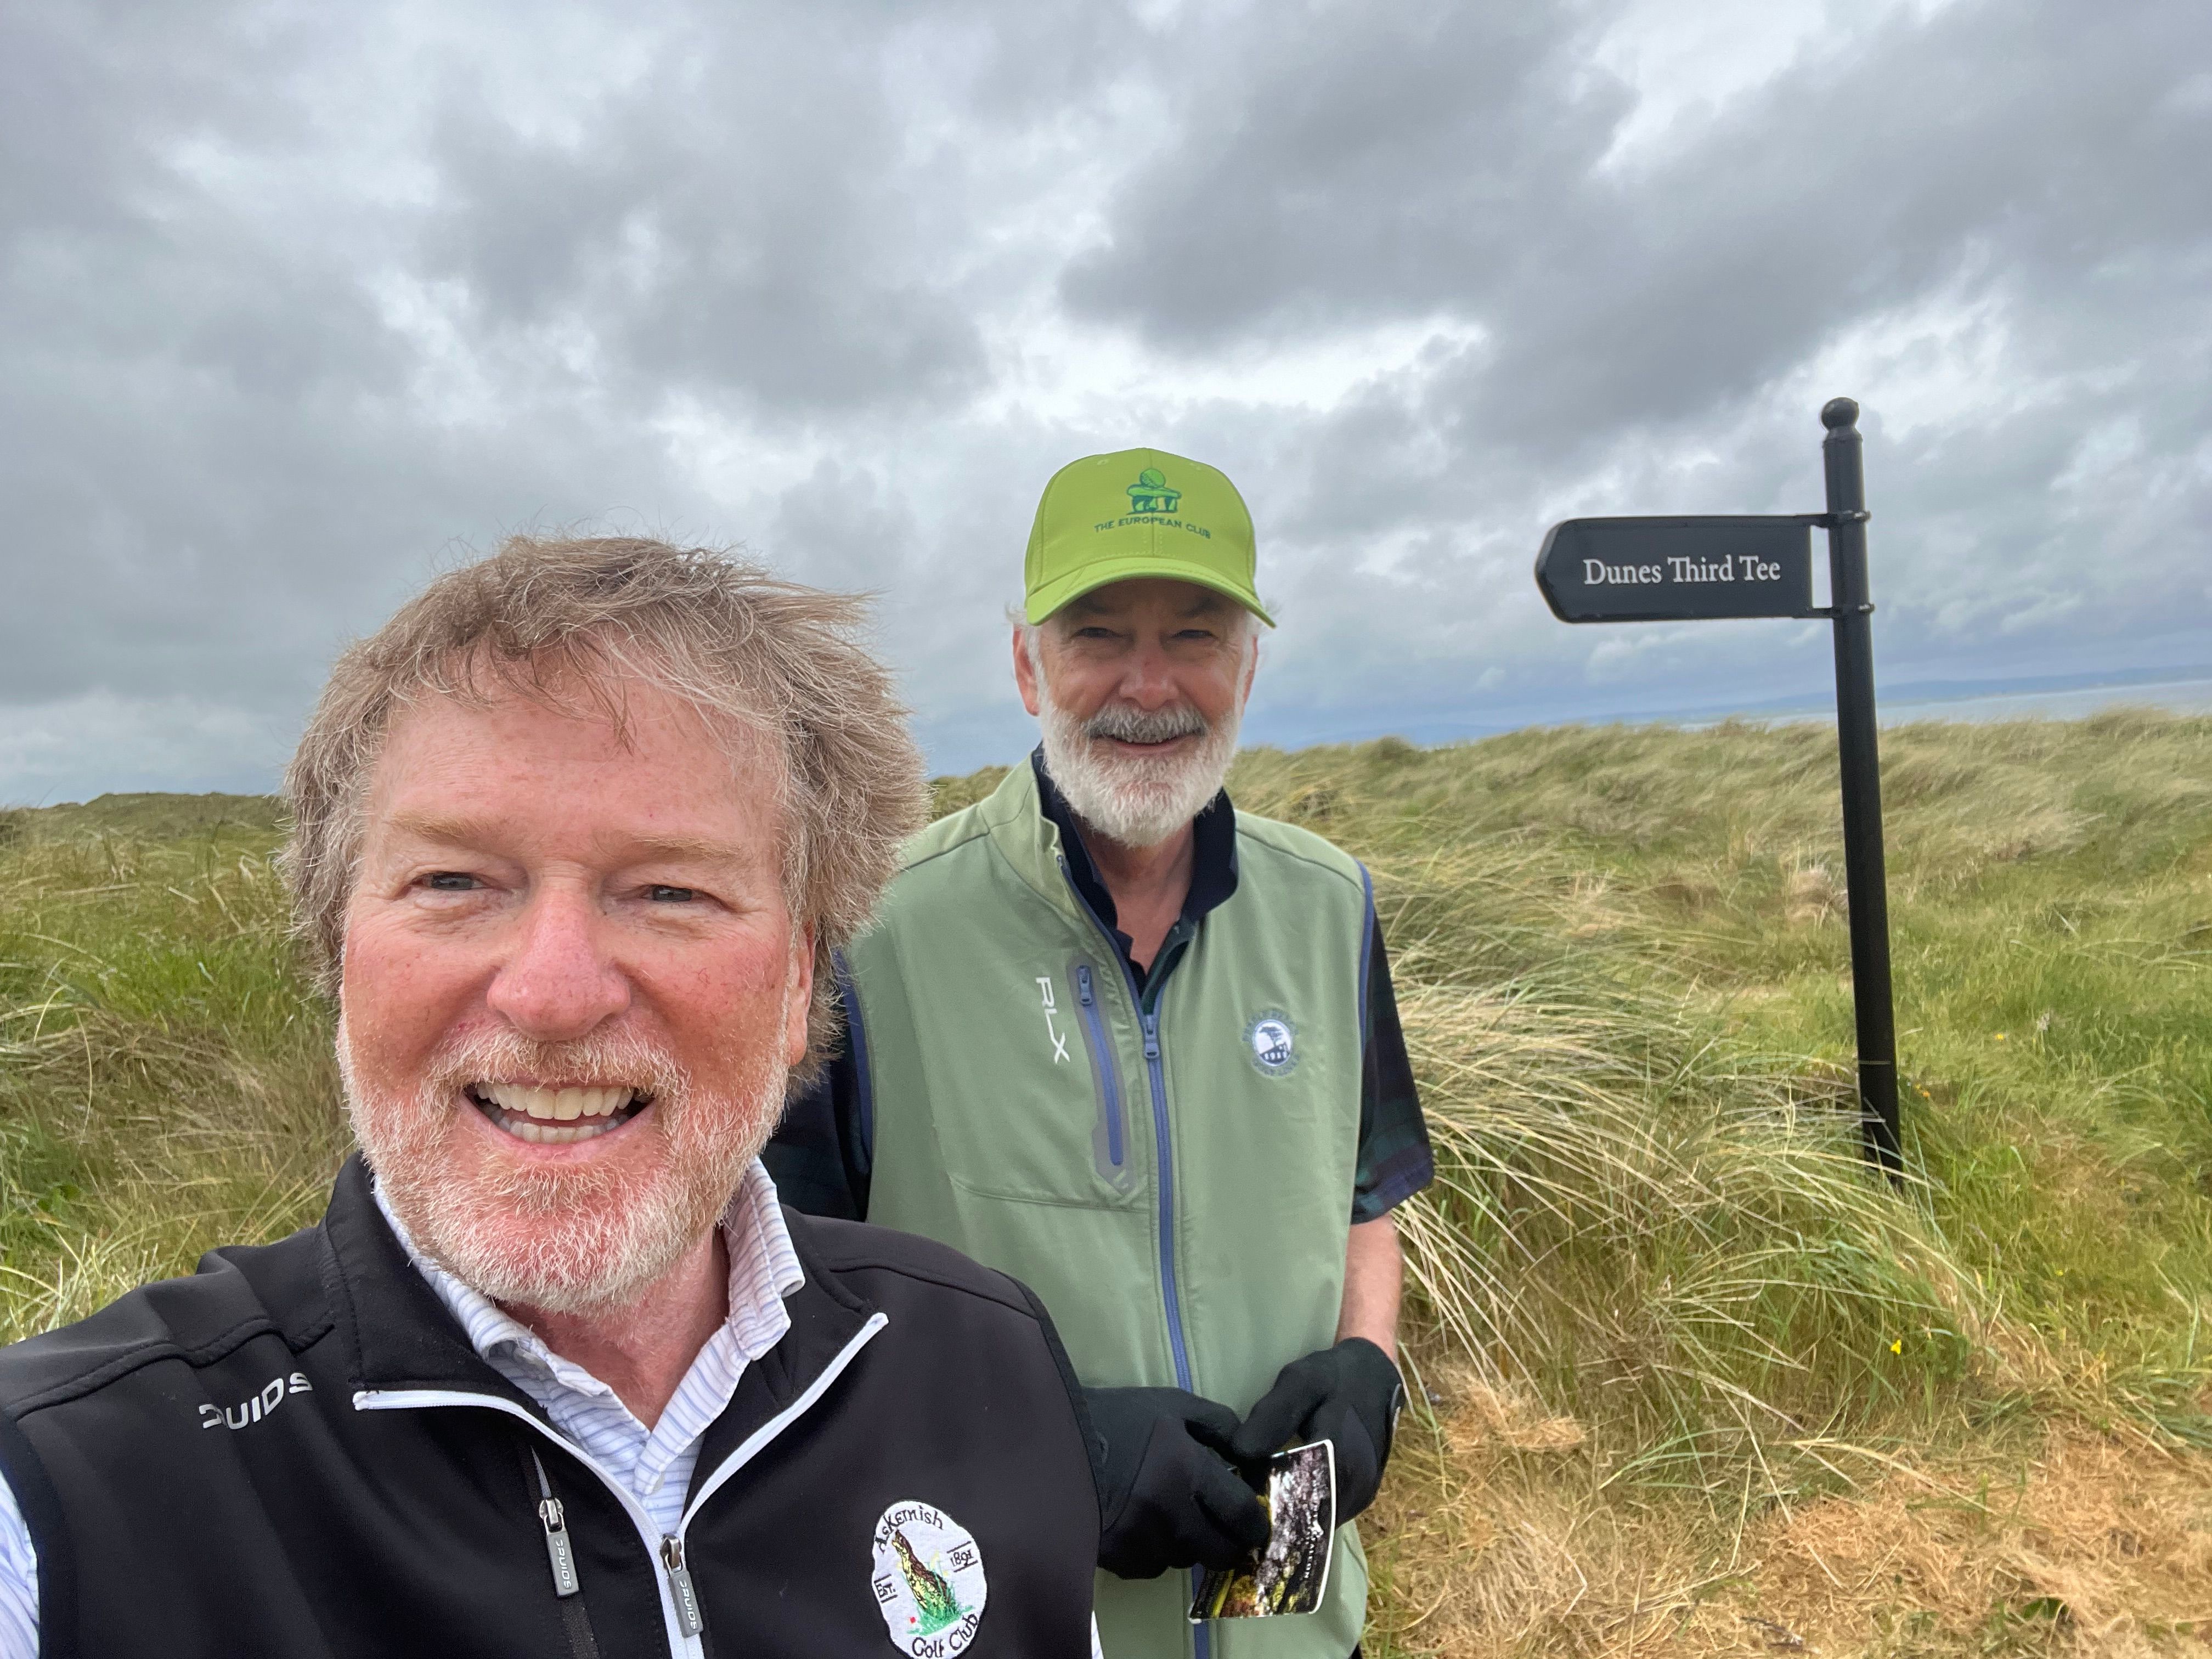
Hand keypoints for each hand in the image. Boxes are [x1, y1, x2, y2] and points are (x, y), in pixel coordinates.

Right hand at [1081, 1386, 1270, 1579]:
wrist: (1051, 1440)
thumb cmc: (1116, 1418)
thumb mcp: (1171, 1404)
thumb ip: (1218, 1423)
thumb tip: (1248, 1455)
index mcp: (1187, 1470)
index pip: (1242, 1514)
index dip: (1255, 1524)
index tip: (1255, 1524)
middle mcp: (1169, 1514)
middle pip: (1220, 1552)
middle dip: (1228, 1544)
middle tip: (1222, 1530)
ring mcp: (1141, 1541)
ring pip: (1185, 1560)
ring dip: (1187, 1545)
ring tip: (1171, 1517)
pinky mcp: (1116, 1558)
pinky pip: (1152, 1567)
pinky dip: (1155, 1552)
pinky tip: (1142, 1525)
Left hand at [1227, 1339, 1403, 1520]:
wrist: (1375, 1376)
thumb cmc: (1334, 1377)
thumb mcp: (1300, 1381)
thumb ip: (1273, 1414)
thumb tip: (1239, 1453)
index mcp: (1341, 1456)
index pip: (1295, 1498)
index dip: (1262, 1501)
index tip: (1239, 1493)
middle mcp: (1357, 1486)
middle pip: (1306, 1518)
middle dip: (1273, 1513)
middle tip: (1245, 1498)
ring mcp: (1361, 1496)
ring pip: (1317, 1522)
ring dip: (1289, 1515)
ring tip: (1260, 1498)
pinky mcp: (1362, 1498)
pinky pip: (1328, 1515)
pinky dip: (1305, 1510)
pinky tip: (1284, 1494)